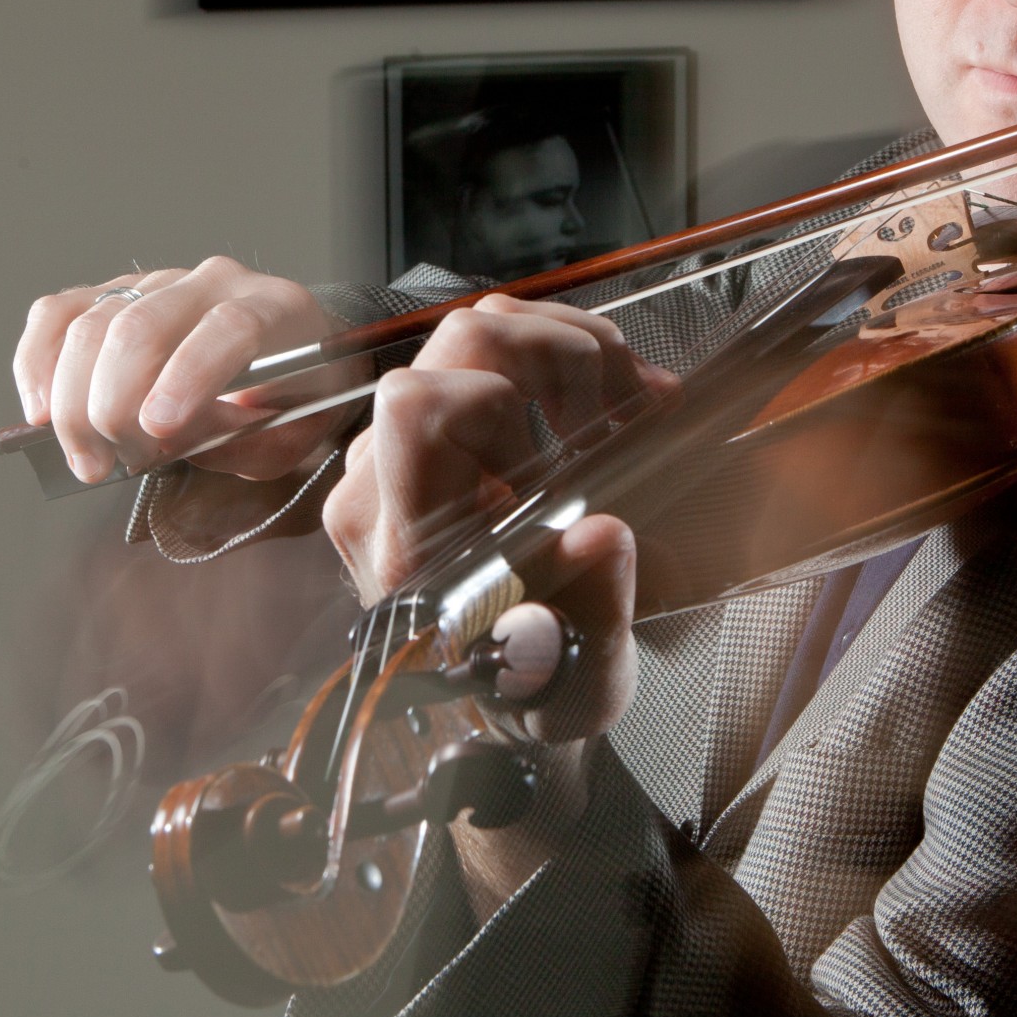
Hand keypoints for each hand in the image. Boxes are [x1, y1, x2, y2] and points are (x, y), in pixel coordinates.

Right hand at [13, 257, 353, 485]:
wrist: (290, 365)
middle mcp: (215, 282)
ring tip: (87, 458)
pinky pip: (58, 314)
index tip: (157, 429)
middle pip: (143, 326)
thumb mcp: (286, 435)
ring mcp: (159, 282)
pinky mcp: (113, 293)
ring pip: (93, 323)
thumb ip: (236, 438)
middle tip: (109, 464)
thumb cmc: (290, 401)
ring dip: (74, 401)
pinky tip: (40, 411)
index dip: (187, 375)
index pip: (227, 326)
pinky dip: (37, 363)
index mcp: (275, 308)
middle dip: (112, 405)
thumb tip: (162, 437)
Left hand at [320, 295, 673, 911]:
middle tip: (623, 418)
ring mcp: (403, 447)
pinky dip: (563, 352)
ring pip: (477, 330)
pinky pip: (488, 347)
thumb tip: (602, 531)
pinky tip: (617, 396)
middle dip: (558, 358)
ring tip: (633, 401)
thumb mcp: (579, 677)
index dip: (505, 407)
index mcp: (404, 545)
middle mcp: (382, 483)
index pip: (421, 408)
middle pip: (457, 346)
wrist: (514, 687)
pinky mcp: (434, 429)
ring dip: (569, 348)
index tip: (568, 464)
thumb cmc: (537, 687)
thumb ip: (591, 613)